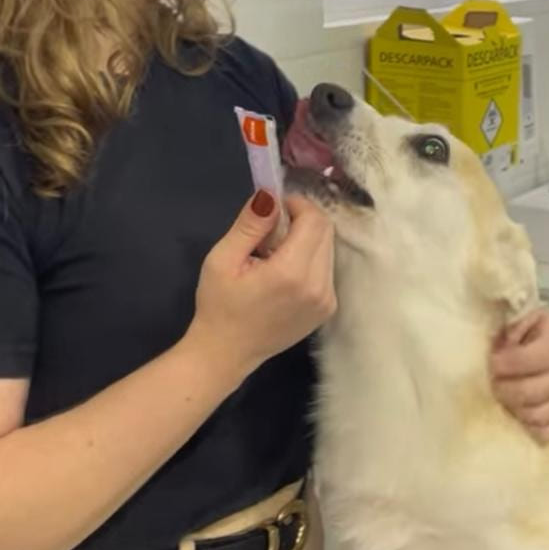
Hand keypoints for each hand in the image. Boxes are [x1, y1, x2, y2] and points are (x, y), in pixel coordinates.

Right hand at [187, 190, 336, 387]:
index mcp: (292, 272)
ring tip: (274, 254)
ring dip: (307, 240)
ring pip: (328, 249)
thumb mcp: (223, 259)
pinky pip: (326, 270)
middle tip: (271, 231)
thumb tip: (270, 195)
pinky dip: (309, 260)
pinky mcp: (328, 310)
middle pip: (326, 232)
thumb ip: (250, 224)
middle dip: (302, 220)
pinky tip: (284, 273)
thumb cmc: (219, 306)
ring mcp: (327, 301)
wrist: (226, 354)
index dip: (297, 205)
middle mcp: (318, 286)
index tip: (275, 208)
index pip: (314, 221)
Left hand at [489, 308, 548, 443]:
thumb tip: (497, 349)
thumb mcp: (519, 319)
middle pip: (526, 392)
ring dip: (514, 407)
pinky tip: (520, 413)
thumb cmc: (531, 331)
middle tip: (494, 381)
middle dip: (502, 388)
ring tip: (506, 395)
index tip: (492, 361)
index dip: (499, 363)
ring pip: (535, 414)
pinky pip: (548, 432)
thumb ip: (506, 330)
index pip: (520, 361)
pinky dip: (531, 427)